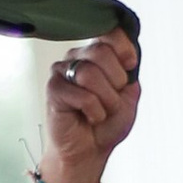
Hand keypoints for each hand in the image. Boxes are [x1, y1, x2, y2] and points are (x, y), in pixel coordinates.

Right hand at [39, 28, 140, 182]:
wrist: (90, 150)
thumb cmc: (106, 123)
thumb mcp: (129, 95)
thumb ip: (129, 73)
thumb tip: (127, 56)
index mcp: (96, 54)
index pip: (109, 33)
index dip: (123, 48)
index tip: (130, 65)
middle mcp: (77, 57)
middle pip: (101, 52)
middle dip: (115, 82)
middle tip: (112, 100)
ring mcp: (62, 71)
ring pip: (89, 74)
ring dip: (105, 100)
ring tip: (100, 111)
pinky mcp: (53, 89)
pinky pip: (81, 95)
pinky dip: (94, 111)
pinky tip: (88, 117)